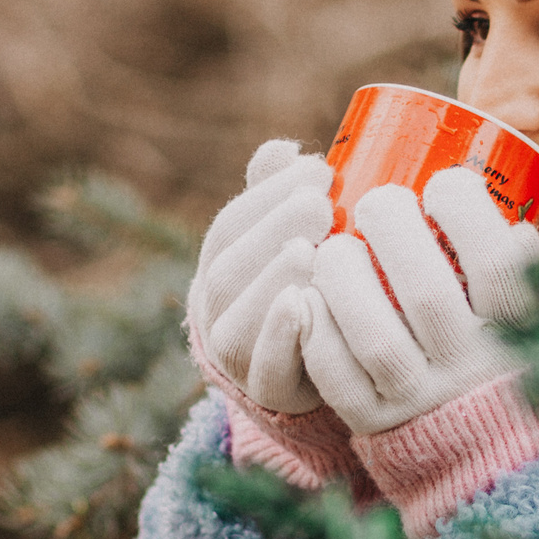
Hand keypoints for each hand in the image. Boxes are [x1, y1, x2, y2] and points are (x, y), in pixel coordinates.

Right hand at [187, 139, 332, 414]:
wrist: (311, 372)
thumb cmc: (307, 288)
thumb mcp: (294, 240)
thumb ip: (282, 197)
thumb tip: (285, 149)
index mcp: (223, 264)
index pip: (232, 223)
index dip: (269, 193)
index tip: (318, 169)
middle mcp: (217, 308)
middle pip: (229, 266)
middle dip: (273, 228)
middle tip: (321, 203)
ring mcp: (235, 354)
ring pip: (237, 316)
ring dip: (272, 277)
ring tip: (310, 249)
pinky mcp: (265, 390)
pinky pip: (262, 365)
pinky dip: (278, 335)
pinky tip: (301, 305)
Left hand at [302, 167, 538, 435]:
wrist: (498, 465)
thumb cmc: (516, 369)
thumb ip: (525, 279)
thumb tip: (516, 223)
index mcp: (517, 332)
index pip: (494, 262)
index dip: (464, 210)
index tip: (443, 182)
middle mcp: (470, 366)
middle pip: (425, 290)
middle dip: (392, 229)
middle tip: (376, 200)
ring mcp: (421, 397)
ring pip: (373, 335)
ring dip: (344, 278)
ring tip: (334, 247)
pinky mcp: (377, 422)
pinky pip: (336, 376)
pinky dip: (315, 332)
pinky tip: (304, 299)